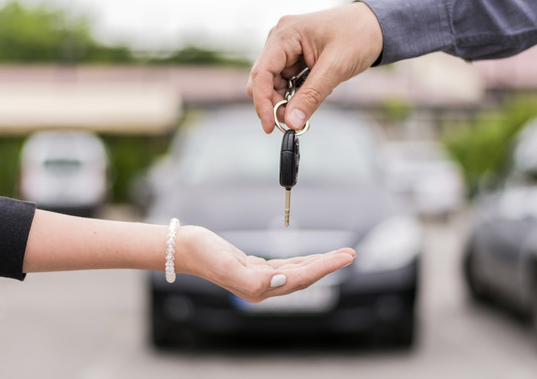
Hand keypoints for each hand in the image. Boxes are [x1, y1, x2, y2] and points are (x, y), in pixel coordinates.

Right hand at [178, 226, 355, 302]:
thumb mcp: (226, 265)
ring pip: (298, 272)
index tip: (344, 256)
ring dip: (319, 263)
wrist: (186, 248)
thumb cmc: (204, 254)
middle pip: (304, 276)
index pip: (301, 278)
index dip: (325, 267)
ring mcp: (260, 279)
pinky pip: (286, 267)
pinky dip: (302, 261)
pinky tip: (311, 258)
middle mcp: (263, 287)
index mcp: (259, 289)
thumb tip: (281, 280)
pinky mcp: (255, 269)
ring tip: (339, 254)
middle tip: (351, 253)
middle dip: (329, 265)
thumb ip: (253, 279)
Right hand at [247, 2, 382, 133]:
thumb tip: (292, 121)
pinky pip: (288, 81)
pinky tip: (311, 97)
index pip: (262, 72)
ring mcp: (288, 48)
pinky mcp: (297, 57)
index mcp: (285, 34)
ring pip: (275, 83)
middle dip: (274, 103)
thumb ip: (311, 96)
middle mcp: (281, 39)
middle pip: (264, 80)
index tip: (270, 126)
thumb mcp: (335, 68)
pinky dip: (296, 94)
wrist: (377, 25)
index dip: (263, 102)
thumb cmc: (359, 35)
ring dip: (286, 101)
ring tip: (304, 112)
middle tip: (292, 123)